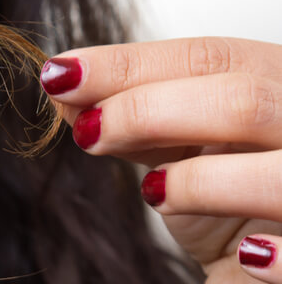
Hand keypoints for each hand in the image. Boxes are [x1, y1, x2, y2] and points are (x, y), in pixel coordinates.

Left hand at [41, 37, 281, 282]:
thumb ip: (135, 120)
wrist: (277, 266)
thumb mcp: (181, 153)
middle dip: (149, 111)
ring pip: (280, 174)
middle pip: (245, 100)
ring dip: (200, 181)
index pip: (212, 57)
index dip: (129, 63)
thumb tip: (62, 85)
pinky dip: (273, 257)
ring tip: (157, 195)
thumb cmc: (235, 202)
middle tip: (89, 131)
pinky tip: (245, 256)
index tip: (61, 74)